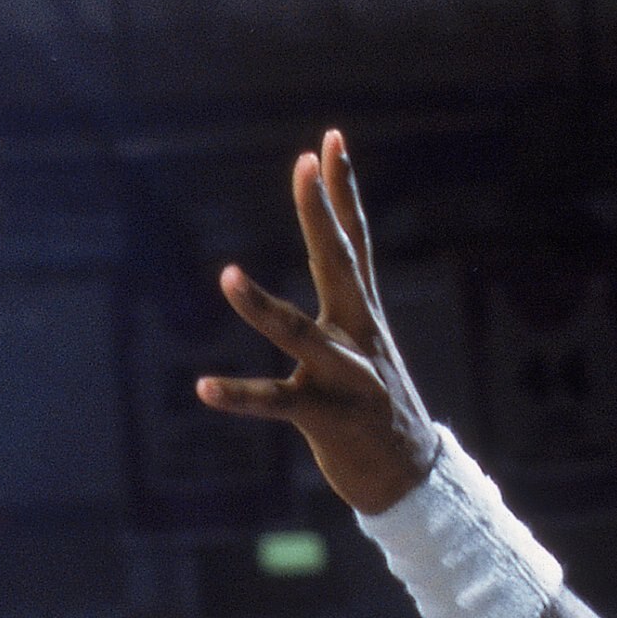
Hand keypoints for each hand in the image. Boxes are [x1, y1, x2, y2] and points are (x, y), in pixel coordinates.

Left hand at [195, 129, 439, 516]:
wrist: (413, 478)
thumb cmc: (378, 408)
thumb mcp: (365, 347)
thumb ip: (346, 303)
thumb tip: (338, 258)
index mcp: (362, 315)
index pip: (354, 240)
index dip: (342, 190)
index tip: (329, 139)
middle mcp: (357, 336)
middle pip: (339, 262)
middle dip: (321, 212)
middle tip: (304, 163)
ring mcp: (344, 376)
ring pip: (297, 333)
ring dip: (260, 305)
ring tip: (227, 275)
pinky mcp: (325, 417)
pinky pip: (275, 403)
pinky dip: (239, 394)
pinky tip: (203, 387)